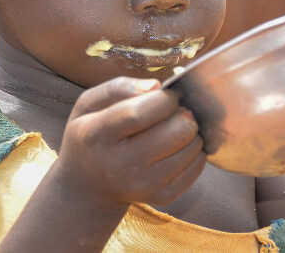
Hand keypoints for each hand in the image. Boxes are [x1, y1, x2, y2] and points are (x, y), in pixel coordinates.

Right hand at [50, 77, 205, 208]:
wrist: (87, 186)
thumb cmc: (92, 134)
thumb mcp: (89, 104)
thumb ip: (119, 87)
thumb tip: (156, 87)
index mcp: (97, 136)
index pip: (141, 113)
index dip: (165, 98)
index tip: (166, 95)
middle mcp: (120, 166)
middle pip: (177, 131)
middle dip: (183, 113)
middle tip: (173, 112)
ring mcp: (143, 185)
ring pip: (192, 147)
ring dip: (190, 131)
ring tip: (173, 129)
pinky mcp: (162, 197)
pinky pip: (198, 166)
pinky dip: (194, 151)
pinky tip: (176, 147)